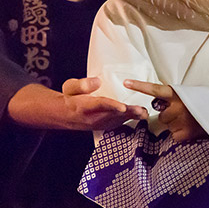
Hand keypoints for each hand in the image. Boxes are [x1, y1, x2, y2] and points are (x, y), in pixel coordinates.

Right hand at [7, 79, 146, 130]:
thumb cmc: (69, 98)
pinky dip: (129, 119)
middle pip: (113, 115)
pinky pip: (118, 123)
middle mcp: (93, 118)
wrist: (64, 115)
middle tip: (142, 110)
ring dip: (132, 118)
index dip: (111, 106)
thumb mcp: (69, 87)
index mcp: (84, 106)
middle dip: (128, 114)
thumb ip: (82, 84)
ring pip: (118, 121)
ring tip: (144, 114)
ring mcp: (99, 124)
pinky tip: (140, 116)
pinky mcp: (104, 126)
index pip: (99, 105)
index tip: (122, 106)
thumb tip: (97, 81)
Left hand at [124, 79, 206, 141]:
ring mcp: (179, 120)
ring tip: (190, 120)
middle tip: (184, 113)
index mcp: (177, 94)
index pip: (154, 89)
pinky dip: (180, 135)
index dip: (139, 86)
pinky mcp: (183, 133)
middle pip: (160, 115)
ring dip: (175, 124)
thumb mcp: (189, 95)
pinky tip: (190, 129)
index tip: (125, 82)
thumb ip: (173, 99)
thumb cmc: (204, 104)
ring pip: (167, 126)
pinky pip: (174, 136)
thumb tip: (160, 107)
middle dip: (169, 115)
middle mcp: (176, 106)